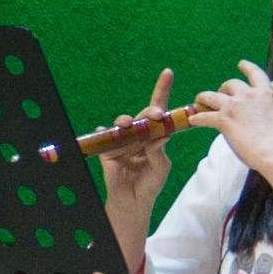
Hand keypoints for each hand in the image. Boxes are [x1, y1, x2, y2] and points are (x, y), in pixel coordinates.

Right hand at [97, 69, 175, 270]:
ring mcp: (122, 141)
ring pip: (124, 124)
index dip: (162, 91)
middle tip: (158, 115)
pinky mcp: (107, 151)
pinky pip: (104, 138)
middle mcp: (139, 134)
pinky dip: (105, 134)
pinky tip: (104, 132)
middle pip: (144, 114)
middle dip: (150, 111)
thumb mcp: (162, 167)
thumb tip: (159, 134)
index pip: (160, 110)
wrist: (134, 201)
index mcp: (155, 135)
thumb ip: (159, 151)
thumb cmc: (151, 182)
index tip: (168, 72)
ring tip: (131, 124)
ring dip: (128, 121)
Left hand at [189, 63, 272, 175]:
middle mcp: (249, 95)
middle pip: (230, 83)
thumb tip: (251, 116)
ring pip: (211, 96)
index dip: (247, 67)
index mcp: (266, 94)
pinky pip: (204, 116)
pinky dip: (197, 119)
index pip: (256, 74)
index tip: (241, 64)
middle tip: (220, 96)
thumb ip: (262, 110)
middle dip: (223, 88)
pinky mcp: (223, 119)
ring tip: (199, 102)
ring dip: (203, 98)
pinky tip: (193, 121)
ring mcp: (235, 106)